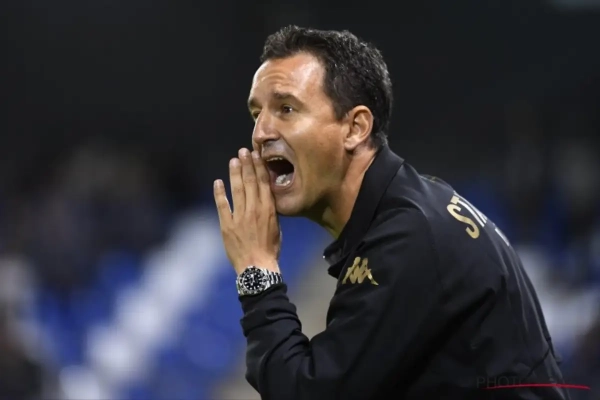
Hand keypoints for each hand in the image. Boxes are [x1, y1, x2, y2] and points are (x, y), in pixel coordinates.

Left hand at [213, 148, 280, 274]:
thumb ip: (271, 212)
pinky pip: (222, 206)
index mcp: (268, 210)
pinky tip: (218, 182)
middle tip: (243, 151)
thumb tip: (266, 199)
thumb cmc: (270, 250)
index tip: (256, 155)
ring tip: (233, 161)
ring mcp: (239, 217)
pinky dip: (219, 193)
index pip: (263, 183)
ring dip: (235, 174)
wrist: (257, 267)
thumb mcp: (276, 228)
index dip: (259, 168)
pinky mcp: (227, 225)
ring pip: (237, 190)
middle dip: (247, 165)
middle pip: (250, 182)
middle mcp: (254, 210)